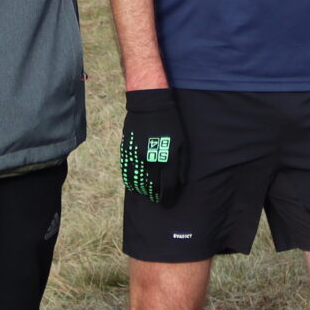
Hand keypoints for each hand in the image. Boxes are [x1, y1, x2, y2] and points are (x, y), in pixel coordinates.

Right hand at [119, 90, 184, 204]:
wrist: (149, 106)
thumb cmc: (170, 124)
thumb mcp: (182, 143)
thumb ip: (182, 165)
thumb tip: (180, 183)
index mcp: (167, 159)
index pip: (167, 188)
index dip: (167, 198)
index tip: (168, 202)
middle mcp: (151, 161)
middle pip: (151, 189)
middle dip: (155, 196)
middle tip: (158, 198)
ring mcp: (137, 157)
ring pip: (137, 183)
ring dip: (143, 191)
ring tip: (147, 193)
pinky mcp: (126, 152)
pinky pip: (127, 173)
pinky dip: (131, 182)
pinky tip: (136, 184)